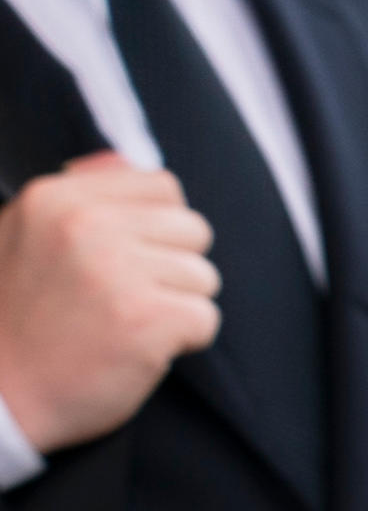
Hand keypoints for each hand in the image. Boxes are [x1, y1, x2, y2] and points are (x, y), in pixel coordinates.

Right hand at [0, 154, 214, 452]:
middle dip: (171, 269)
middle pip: (193, 231)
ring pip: (203, 277)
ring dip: (175, 308)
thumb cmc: (14, 324)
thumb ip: (77, 196)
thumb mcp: (21, 239)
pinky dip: (182, 342)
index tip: (127, 262)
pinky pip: (205, 319)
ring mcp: (118, 271)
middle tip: (120, 303)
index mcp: (56, 199)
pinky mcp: (147, 319)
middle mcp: (87, 226)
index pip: (162, 187)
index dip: (157, 229)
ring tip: (119, 328)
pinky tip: (133, 351)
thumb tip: (122, 159)